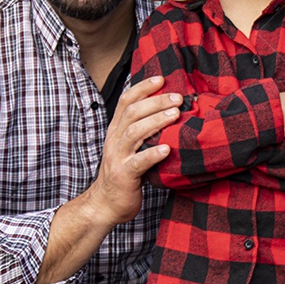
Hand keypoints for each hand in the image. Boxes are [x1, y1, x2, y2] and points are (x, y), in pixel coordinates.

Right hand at [92, 76, 180, 223]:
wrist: (105, 205)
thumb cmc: (124, 174)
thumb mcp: (130, 147)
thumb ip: (142, 130)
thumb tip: (168, 111)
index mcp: (116, 130)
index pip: (127, 100)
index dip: (143, 87)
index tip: (162, 78)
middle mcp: (115, 140)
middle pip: (133, 112)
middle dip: (156, 101)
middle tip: (178, 98)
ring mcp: (118, 157)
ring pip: (134, 132)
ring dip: (156, 121)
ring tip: (175, 115)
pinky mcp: (124, 176)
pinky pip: (138, 162)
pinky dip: (153, 154)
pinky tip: (168, 149)